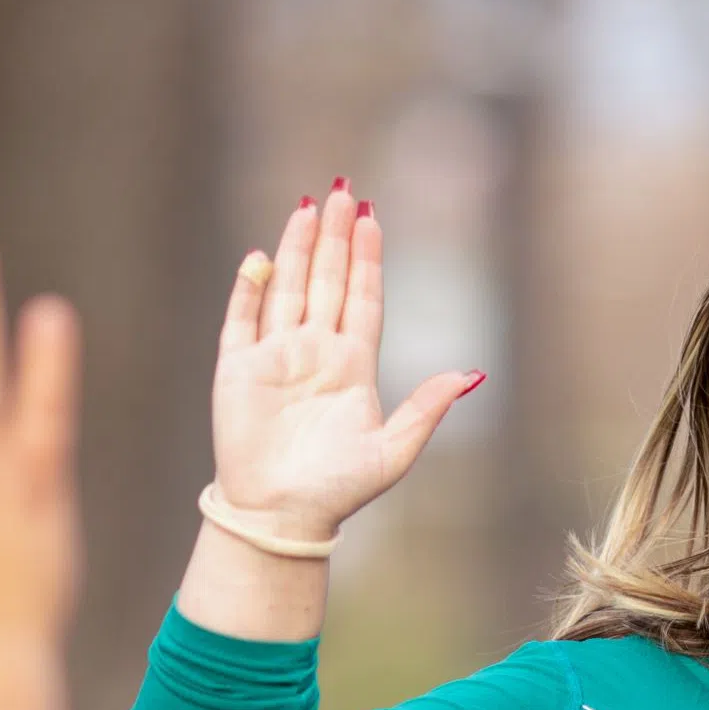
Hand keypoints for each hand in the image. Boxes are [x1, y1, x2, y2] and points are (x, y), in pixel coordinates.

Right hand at [209, 180, 480, 543]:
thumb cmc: (338, 491)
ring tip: (308, 208)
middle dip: (336, 237)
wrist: (282, 518)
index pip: (363, 298)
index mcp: (352, 366)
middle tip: (343, 191)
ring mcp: (275, 357)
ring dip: (298, 249)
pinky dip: (249, 288)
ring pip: (288, 288)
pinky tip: (259, 259)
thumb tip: (471, 375)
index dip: (369, 259)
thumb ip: (427, 410)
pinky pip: (242, 319)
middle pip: (328, 281)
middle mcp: (314, 352)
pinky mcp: (237, 370)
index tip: (373, 219)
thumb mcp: (393, 452)